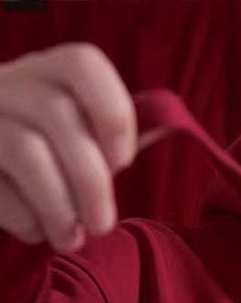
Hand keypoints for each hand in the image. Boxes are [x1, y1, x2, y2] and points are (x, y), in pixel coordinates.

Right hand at [0, 43, 141, 250]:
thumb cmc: (42, 161)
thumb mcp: (76, 137)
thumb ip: (112, 132)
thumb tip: (164, 128)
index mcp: (44, 73)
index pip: (81, 63)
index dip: (112, 112)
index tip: (124, 162)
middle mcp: (4, 83)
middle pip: (57, 114)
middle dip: (91, 182)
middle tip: (103, 225)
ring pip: (26, 151)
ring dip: (60, 207)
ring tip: (71, 239)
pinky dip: (24, 218)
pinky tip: (35, 232)